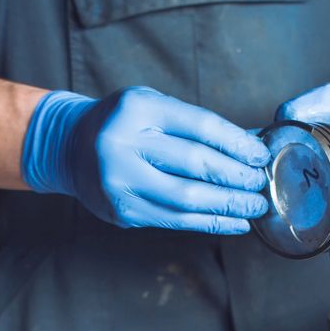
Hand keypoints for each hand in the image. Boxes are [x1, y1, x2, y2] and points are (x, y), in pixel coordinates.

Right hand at [21, 87, 269, 232]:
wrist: (68, 147)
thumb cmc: (125, 123)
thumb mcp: (155, 108)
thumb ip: (199, 126)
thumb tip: (253, 145)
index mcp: (137, 108)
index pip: (200, 126)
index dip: (237, 144)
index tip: (261, 156)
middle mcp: (123, 143)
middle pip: (195, 164)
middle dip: (237, 177)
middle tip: (261, 184)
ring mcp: (119, 181)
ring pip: (186, 199)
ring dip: (228, 205)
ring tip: (255, 207)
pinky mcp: (121, 211)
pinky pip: (175, 220)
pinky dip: (210, 222)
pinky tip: (234, 222)